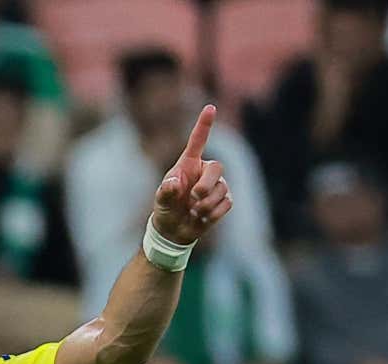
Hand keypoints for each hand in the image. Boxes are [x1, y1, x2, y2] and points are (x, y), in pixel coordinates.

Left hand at [151, 105, 231, 244]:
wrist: (175, 231)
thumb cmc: (166, 209)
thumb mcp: (161, 201)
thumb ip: (166, 191)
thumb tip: (175, 184)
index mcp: (188, 164)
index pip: (198, 141)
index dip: (204, 125)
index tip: (210, 108)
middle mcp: (204, 171)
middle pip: (217, 168)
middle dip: (206, 185)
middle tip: (194, 197)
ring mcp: (217, 185)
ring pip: (222, 189)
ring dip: (206, 204)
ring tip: (193, 211)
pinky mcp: (224, 200)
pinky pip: (226, 203)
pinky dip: (213, 214)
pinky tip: (202, 218)